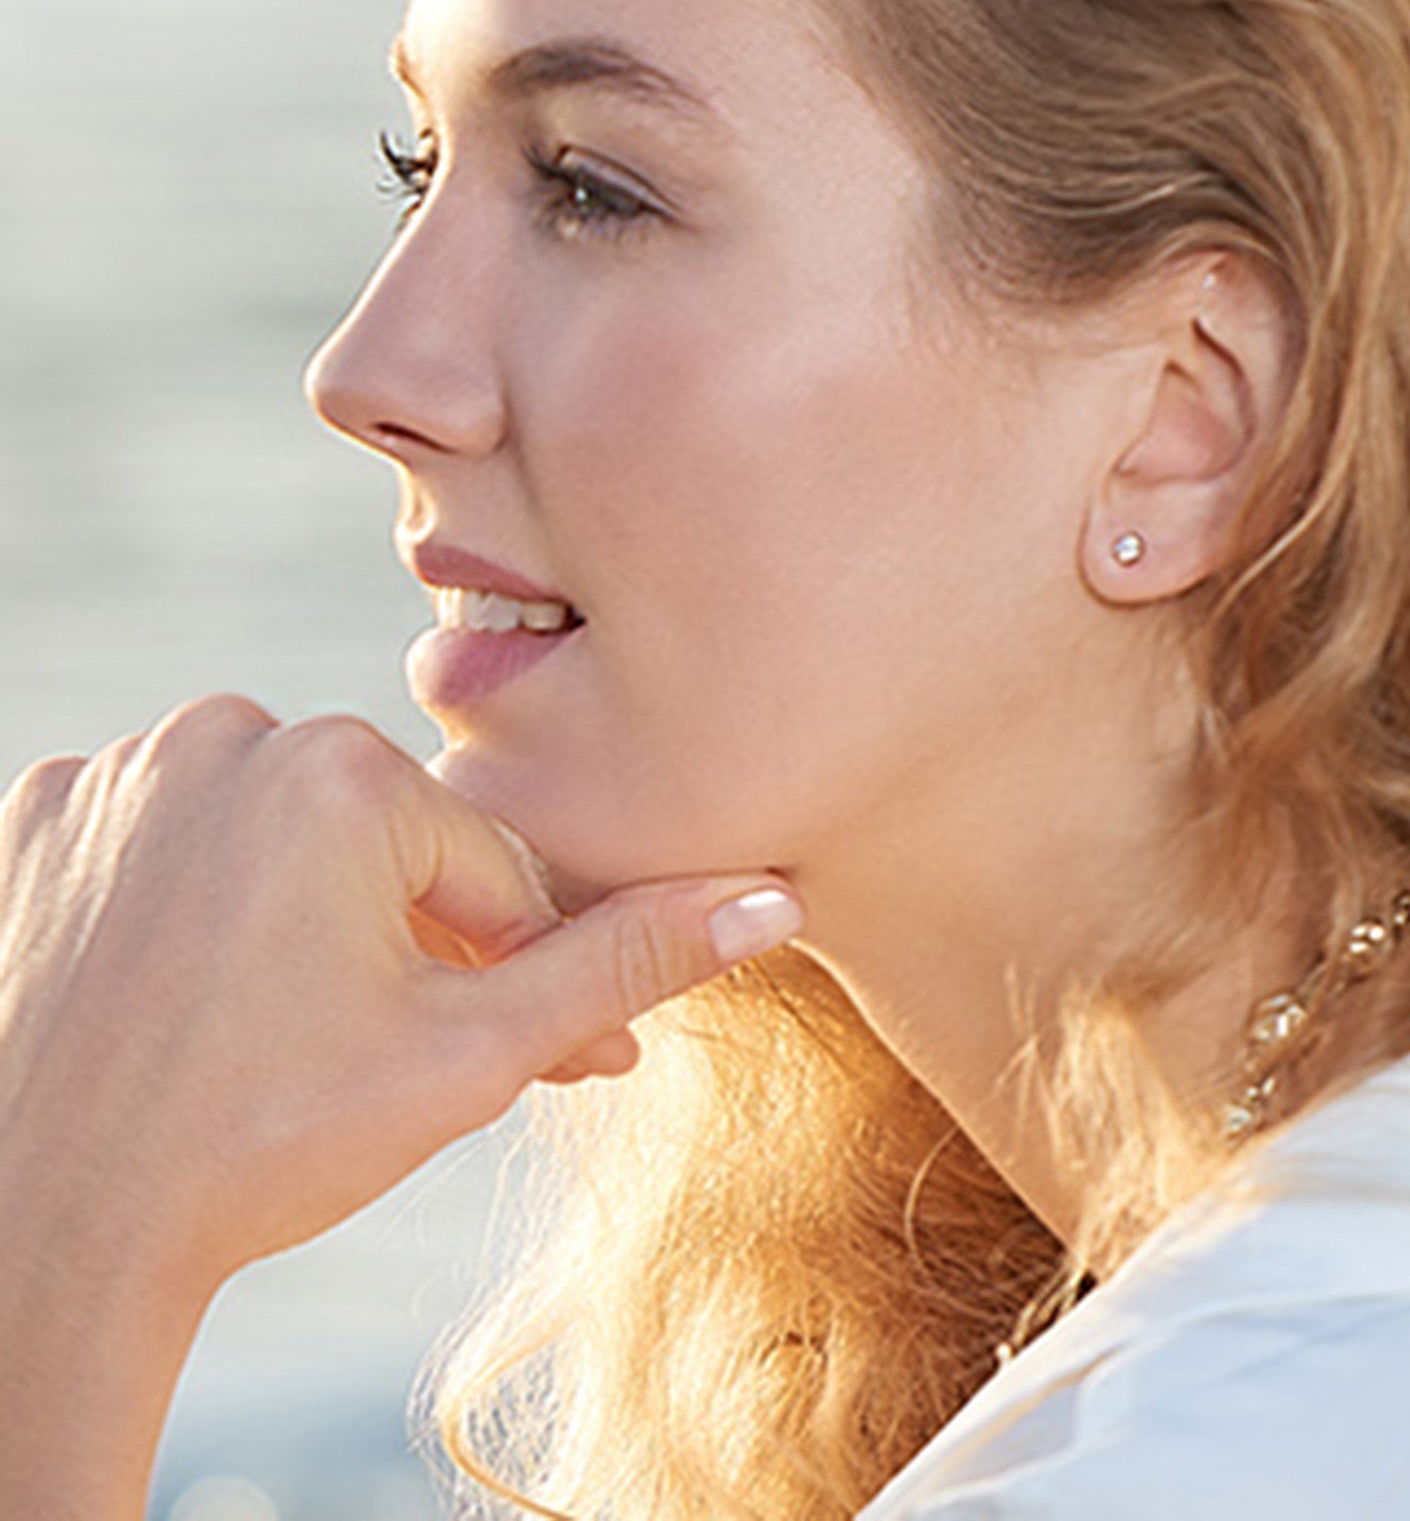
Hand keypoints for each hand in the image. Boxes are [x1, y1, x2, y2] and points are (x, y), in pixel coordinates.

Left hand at [0, 694, 801, 1299]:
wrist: (39, 1237)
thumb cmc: (262, 1148)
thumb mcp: (474, 1052)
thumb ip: (625, 960)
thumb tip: (770, 899)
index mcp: (341, 773)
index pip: (481, 865)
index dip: (503, 970)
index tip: (507, 1053)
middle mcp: (222, 737)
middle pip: (375, 840)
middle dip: (404, 942)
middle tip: (385, 1054)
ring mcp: (114, 773)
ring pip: (272, 833)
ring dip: (302, 915)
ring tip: (279, 1030)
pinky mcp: (34, 813)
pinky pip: (162, 835)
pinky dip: (190, 900)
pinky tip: (186, 990)